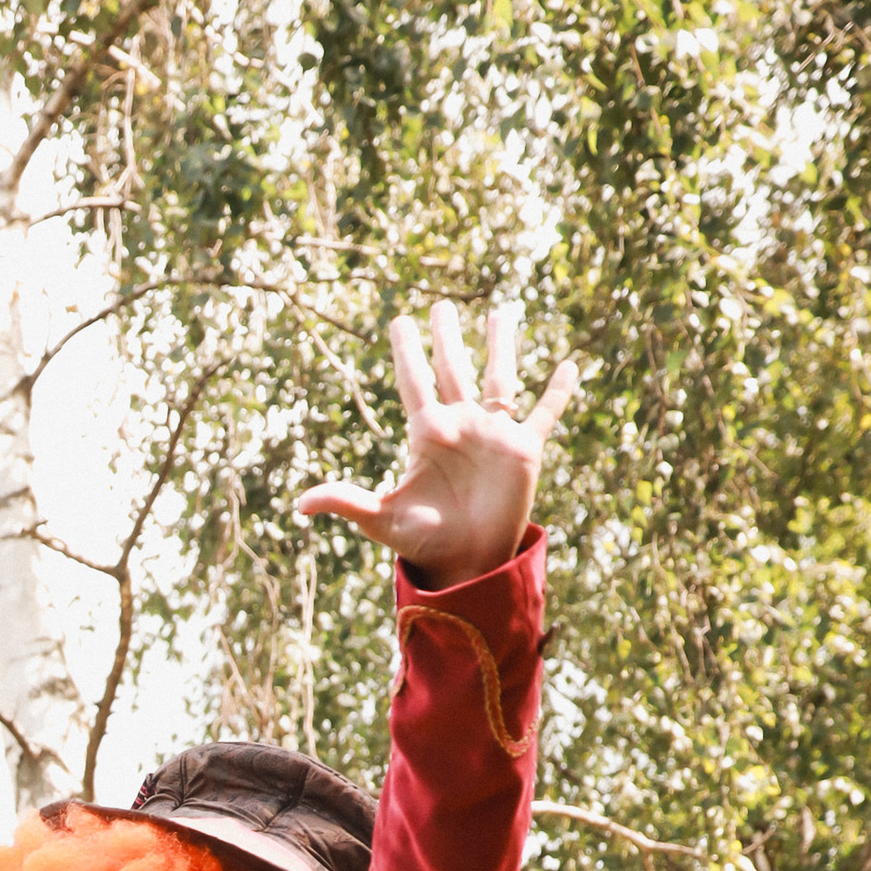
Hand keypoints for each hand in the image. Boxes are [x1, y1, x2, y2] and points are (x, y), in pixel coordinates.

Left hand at [295, 302, 577, 587]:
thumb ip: (345, 501)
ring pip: (499, 378)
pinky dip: (558, 392)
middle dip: (447, 338)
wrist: (466, 563)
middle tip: (441, 307)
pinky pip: (544, 413)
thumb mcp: (381, 519)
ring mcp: (493, 434)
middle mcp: (460, 425)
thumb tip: (299, 503)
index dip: (407, 352)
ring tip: (502, 313)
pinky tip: (570, 366)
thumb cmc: (423, 542)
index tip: (400, 321)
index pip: (414, 381)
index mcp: (426, 434)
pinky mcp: (524, 450)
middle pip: (453, 369)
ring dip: (500, 346)